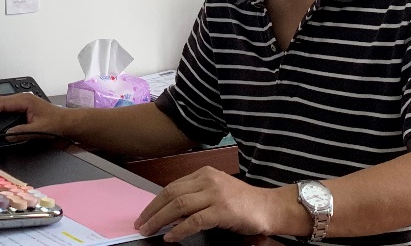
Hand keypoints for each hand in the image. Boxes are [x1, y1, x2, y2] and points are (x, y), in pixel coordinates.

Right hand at [0, 92, 69, 137]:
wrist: (68, 122)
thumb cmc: (57, 123)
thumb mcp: (40, 129)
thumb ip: (22, 132)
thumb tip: (6, 135)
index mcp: (24, 100)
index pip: (0, 104)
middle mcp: (20, 99)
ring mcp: (19, 103)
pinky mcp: (20, 109)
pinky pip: (1, 110)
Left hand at [133, 167, 301, 241]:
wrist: (269, 207)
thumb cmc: (243, 202)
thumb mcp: (216, 191)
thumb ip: (196, 195)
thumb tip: (169, 212)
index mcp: (204, 173)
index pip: (172, 186)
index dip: (155, 201)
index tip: (144, 214)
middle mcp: (208, 180)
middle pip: (171, 194)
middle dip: (152, 210)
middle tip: (141, 224)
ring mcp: (215, 194)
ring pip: (179, 205)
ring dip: (160, 219)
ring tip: (149, 230)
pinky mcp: (222, 211)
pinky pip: (194, 221)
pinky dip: (179, 230)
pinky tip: (170, 237)